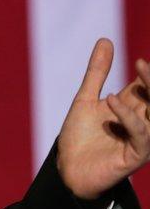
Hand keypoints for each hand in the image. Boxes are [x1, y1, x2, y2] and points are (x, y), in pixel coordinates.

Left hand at [57, 39, 149, 199]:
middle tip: (143, 63)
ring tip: (139, 70)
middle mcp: (142, 122)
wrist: (67, 169)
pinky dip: (129, 116)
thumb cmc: (80, 137)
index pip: (148, 86)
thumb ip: (97, 72)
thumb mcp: (86, 99)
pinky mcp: (136, 155)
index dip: (148, 73)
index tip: (140, 59)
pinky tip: (113, 100)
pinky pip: (142, 135)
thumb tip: (106, 39)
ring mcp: (142, 139)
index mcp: (133, 108)